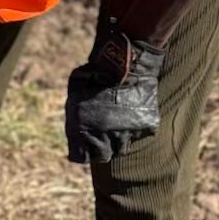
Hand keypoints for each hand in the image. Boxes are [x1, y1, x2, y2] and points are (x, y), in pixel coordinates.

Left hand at [65, 27, 164, 165]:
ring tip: (118, 124)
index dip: (81, 152)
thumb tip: (74, 128)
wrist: (124, 63)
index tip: (83, 148)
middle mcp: (103, 137)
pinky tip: (134, 114)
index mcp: (82, 130)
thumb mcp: (75, 93)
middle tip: (103, 138)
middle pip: (102, 156)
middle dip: (101, 149)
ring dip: (119, 139)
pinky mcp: (145, 127)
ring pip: (122, 148)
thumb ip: (74, 114)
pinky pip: (141, 134)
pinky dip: (138, 127)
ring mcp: (126, 134)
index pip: (80, 157)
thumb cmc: (94, 74)